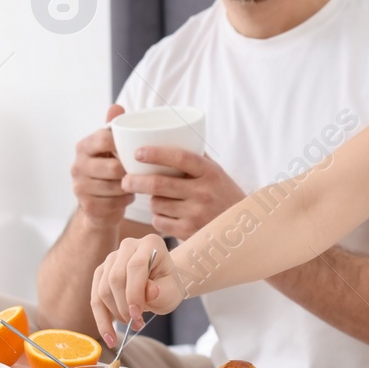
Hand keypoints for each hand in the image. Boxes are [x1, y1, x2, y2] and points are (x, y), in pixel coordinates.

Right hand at [70, 104, 132, 227]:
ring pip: (117, 187)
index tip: (136, 149)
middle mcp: (78, 166)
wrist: (97, 204)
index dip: (123, 145)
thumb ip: (112, 127)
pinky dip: (126, 200)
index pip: (104, 140)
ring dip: (130, 186)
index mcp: (83, 147)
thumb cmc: (107, 169)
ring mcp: (80, 188)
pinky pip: (117, 203)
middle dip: (130, 171)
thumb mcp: (109, 148)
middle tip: (139, 171)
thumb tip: (116, 106)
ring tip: (134, 183)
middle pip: (114, 168)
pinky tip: (126, 196)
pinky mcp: (88, 206)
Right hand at [90, 233, 183, 345]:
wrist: (162, 284)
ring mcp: (111, 259)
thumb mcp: (172, 290)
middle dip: (124, 306)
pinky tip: (109, 336)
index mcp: (149, 244)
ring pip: (103, 289)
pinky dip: (101, 320)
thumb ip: (162, 291)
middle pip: (115, 278)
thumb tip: (150, 291)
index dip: (134, 292)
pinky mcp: (101, 273)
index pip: (136, 266)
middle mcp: (128, 246)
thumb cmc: (169, 286)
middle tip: (137, 324)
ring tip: (132, 325)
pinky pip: (95, 299)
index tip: (137, 315)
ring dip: (115, 313)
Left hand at [121, 147, 245, 240]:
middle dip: (136, 181)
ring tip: (157, 199)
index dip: (156, 153)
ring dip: (151, 201)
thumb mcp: (216, 172)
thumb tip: (169, 135)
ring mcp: (196, 214)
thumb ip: (196, 157)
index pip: (179, 158)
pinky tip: (166, 215)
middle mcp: (204, 192)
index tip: (138, 153)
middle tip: (125, 180)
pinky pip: (159, 222)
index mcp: (209, 172)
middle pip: (159, 184)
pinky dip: (157, 218)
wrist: (243, 228)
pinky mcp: (189, 232)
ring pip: (157, 204)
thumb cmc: (224, 195)